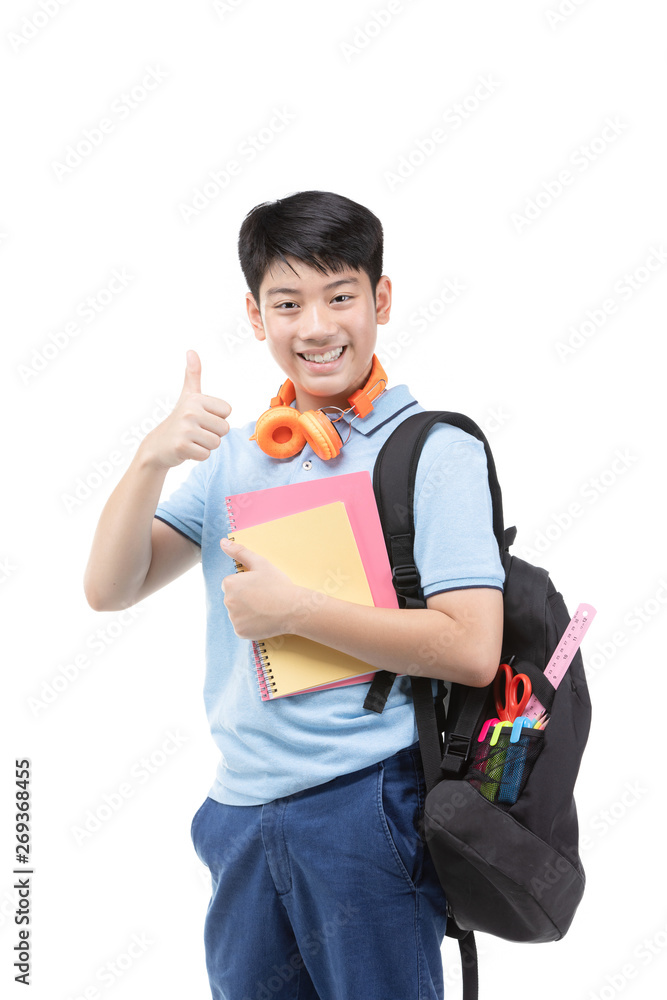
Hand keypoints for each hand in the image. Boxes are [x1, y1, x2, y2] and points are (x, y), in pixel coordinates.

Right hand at [141, 350, 231, 469]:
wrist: (158, 445)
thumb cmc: (179, 419)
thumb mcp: (187, 396)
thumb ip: (192, 374)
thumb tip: (191, 351)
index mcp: (196, 399)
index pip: (227, 411)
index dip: (217, 418)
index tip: (201, 418)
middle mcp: (190, 412)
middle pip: (224, 429)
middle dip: (212, 434)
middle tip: (196, 432)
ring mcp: (185, 430)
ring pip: (216, 443)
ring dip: (206, 445)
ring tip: (192, 440)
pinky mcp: (182, 447)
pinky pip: (206, 455)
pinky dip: (198, 455)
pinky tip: (186, 449)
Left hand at [220, 538, 302, 639]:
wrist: (293, 608)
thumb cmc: (277, 584)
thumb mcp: (260, 563)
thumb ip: (239, 551)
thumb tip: (223, 541)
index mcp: (229, 583)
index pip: (231, 585)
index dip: (246, 586)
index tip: (259, 588)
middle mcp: (227, 601)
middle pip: (233, 600)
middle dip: (244, 599)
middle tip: (264, 598)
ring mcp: (233, 618)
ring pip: (237, 614)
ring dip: (247, 613)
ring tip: (265, 609)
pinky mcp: (240, 632)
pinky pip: (242, 627)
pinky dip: (251, 626)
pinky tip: (263, 620)